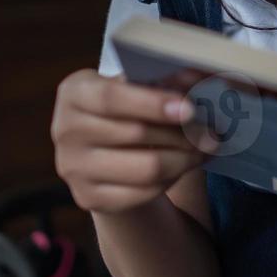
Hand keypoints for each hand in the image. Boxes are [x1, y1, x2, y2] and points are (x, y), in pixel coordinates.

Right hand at [50, 68, 214, 214]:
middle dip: (182, 133)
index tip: (190, 109)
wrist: (104, 152)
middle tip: (212, 132)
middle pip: (135, 133)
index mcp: (74, 93)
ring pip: (145, 167)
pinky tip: (184, 165)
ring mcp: (73, 168)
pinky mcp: (88, 197)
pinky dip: (172, 178)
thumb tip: (200, 78)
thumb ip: (161, 81)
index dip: (153, 103)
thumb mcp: (134, 88)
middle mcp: (64, 130)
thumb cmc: (126, 110)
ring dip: (185, 158)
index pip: (112, 98)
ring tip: (205, 149)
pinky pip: (144, 192)